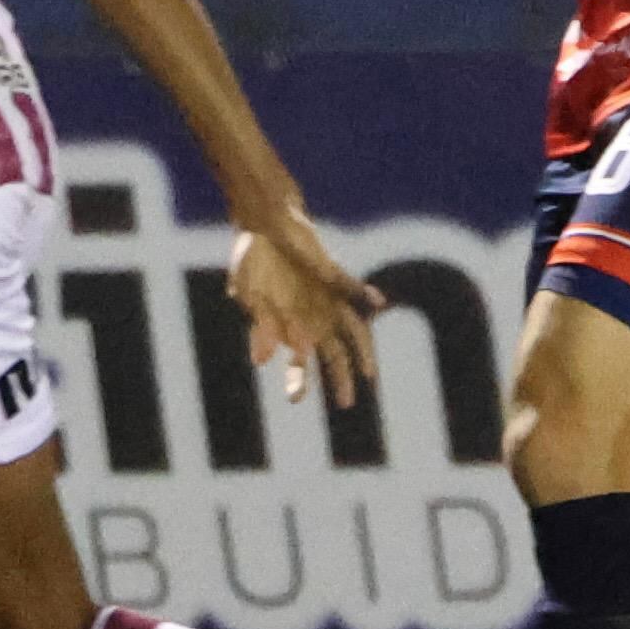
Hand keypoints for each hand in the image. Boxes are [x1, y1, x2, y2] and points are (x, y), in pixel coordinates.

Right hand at [223, 203, 385, 407]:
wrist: (262, 224)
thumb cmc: (251, 261)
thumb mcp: (250, 295)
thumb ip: (259, 327)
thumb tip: (261, 362)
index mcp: (289, 328)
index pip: (297, 363)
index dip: (298, 382)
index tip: (296, 400)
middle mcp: (312, 318)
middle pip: (332, 356)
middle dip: (337, 380)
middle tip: (344, 404)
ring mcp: (326, 299)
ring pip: (351, 331)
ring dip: (362, 351)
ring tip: (370, 375)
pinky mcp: (332, 277)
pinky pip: (352, 288)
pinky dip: (365, 293)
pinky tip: (379, 301)